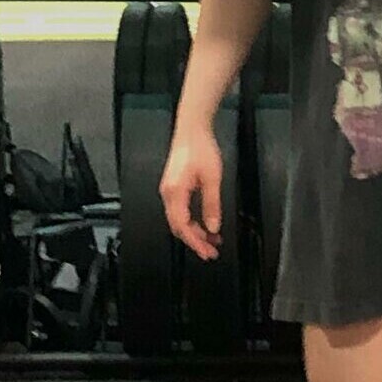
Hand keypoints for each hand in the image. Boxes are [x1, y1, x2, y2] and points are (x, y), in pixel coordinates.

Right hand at [159, 130, 222, 260]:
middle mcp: (168, 193)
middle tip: (211, 250)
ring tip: (212, 239)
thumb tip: (213, 226)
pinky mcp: (174, 186)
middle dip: (195, 241)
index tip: (206, 252)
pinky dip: (192, 220)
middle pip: (178, 226)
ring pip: (179, 220)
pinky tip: (204, 223)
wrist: (192, 129)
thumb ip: (212, 204)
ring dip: (195, 231)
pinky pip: (180, 210)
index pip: (182, 227)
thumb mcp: (212, 178)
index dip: (195, 242)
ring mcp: (169, 190)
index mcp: (175, 193)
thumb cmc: (201, 147)